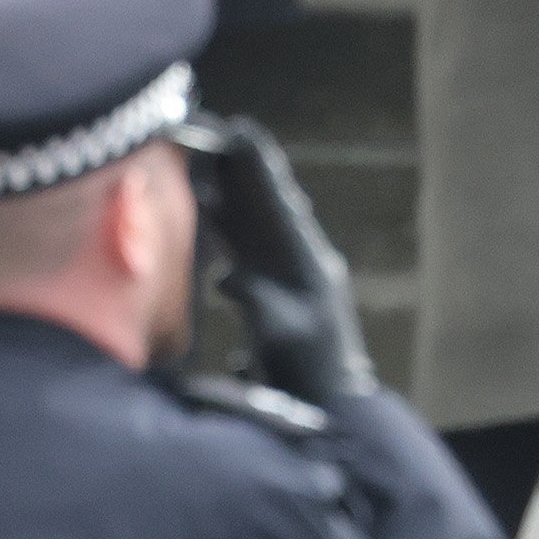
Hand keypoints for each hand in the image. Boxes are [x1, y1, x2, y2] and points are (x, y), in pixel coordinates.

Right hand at [193, 115, 375, 401]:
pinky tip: (210, 222)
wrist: (332, 412)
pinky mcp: (276, 296)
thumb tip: (229, 278)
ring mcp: (288, 279)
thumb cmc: (311, 377)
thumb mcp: (285, 340)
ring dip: (232, 195)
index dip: (257, 165)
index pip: (278, 202)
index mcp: (308, 263)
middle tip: (214, 130)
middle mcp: (300, 262)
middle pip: (264, 204)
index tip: (238, 126)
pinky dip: (229, 232)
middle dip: (239, 168)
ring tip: (206, 163)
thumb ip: (260, 307)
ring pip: (255, 225)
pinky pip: (249, 253)